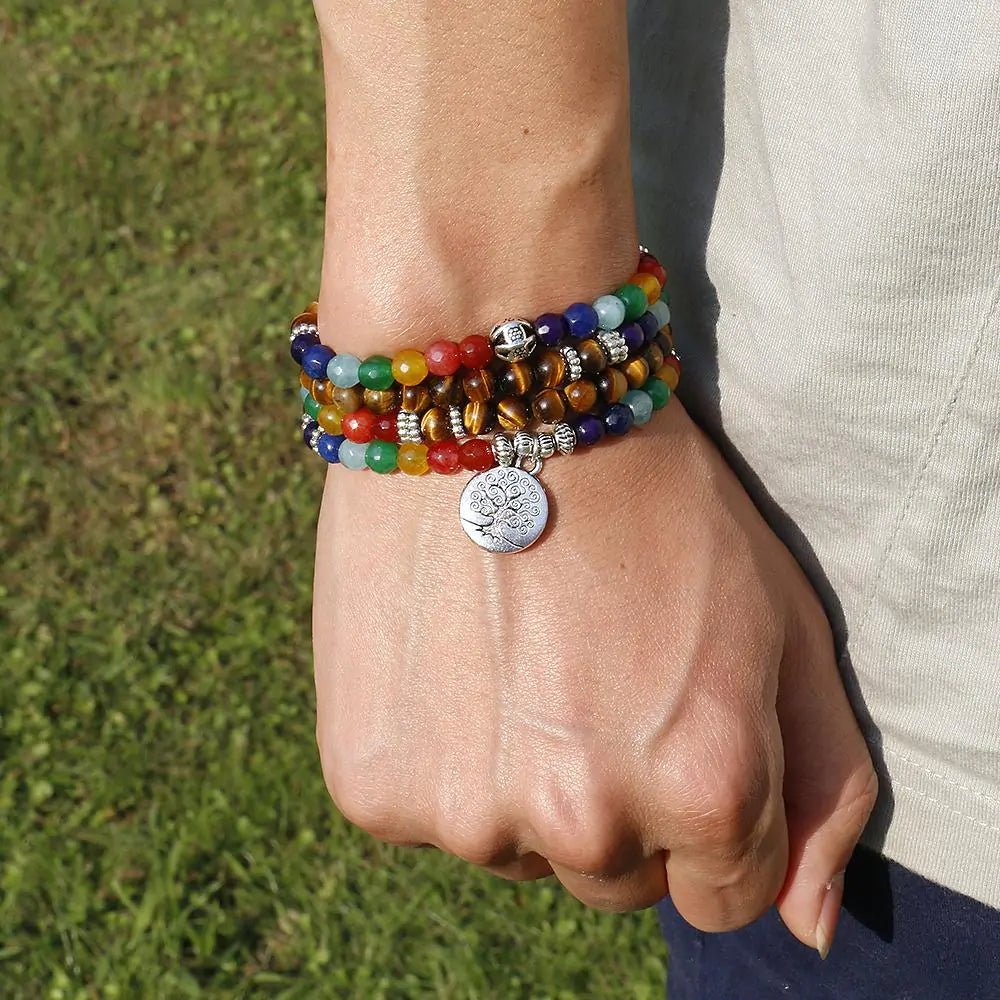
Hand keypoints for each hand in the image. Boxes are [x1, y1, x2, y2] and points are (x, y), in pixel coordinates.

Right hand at [312, 397, 876, 952]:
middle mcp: (584, 823)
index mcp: (703, 787)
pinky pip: (426, 813)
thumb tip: (804, 927)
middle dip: (614, 797)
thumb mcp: (783, 621)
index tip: (667, 723)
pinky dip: (439, 756)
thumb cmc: (653, 501)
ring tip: (512, 655)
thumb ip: (823, 784)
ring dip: (518, 778)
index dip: (703, 808)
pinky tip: (450, 659)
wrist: (491, 404)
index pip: (722, 895)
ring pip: (514, 847)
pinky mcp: (371, 788)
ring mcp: (465, 814)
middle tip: (585, 672)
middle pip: (613, 877)